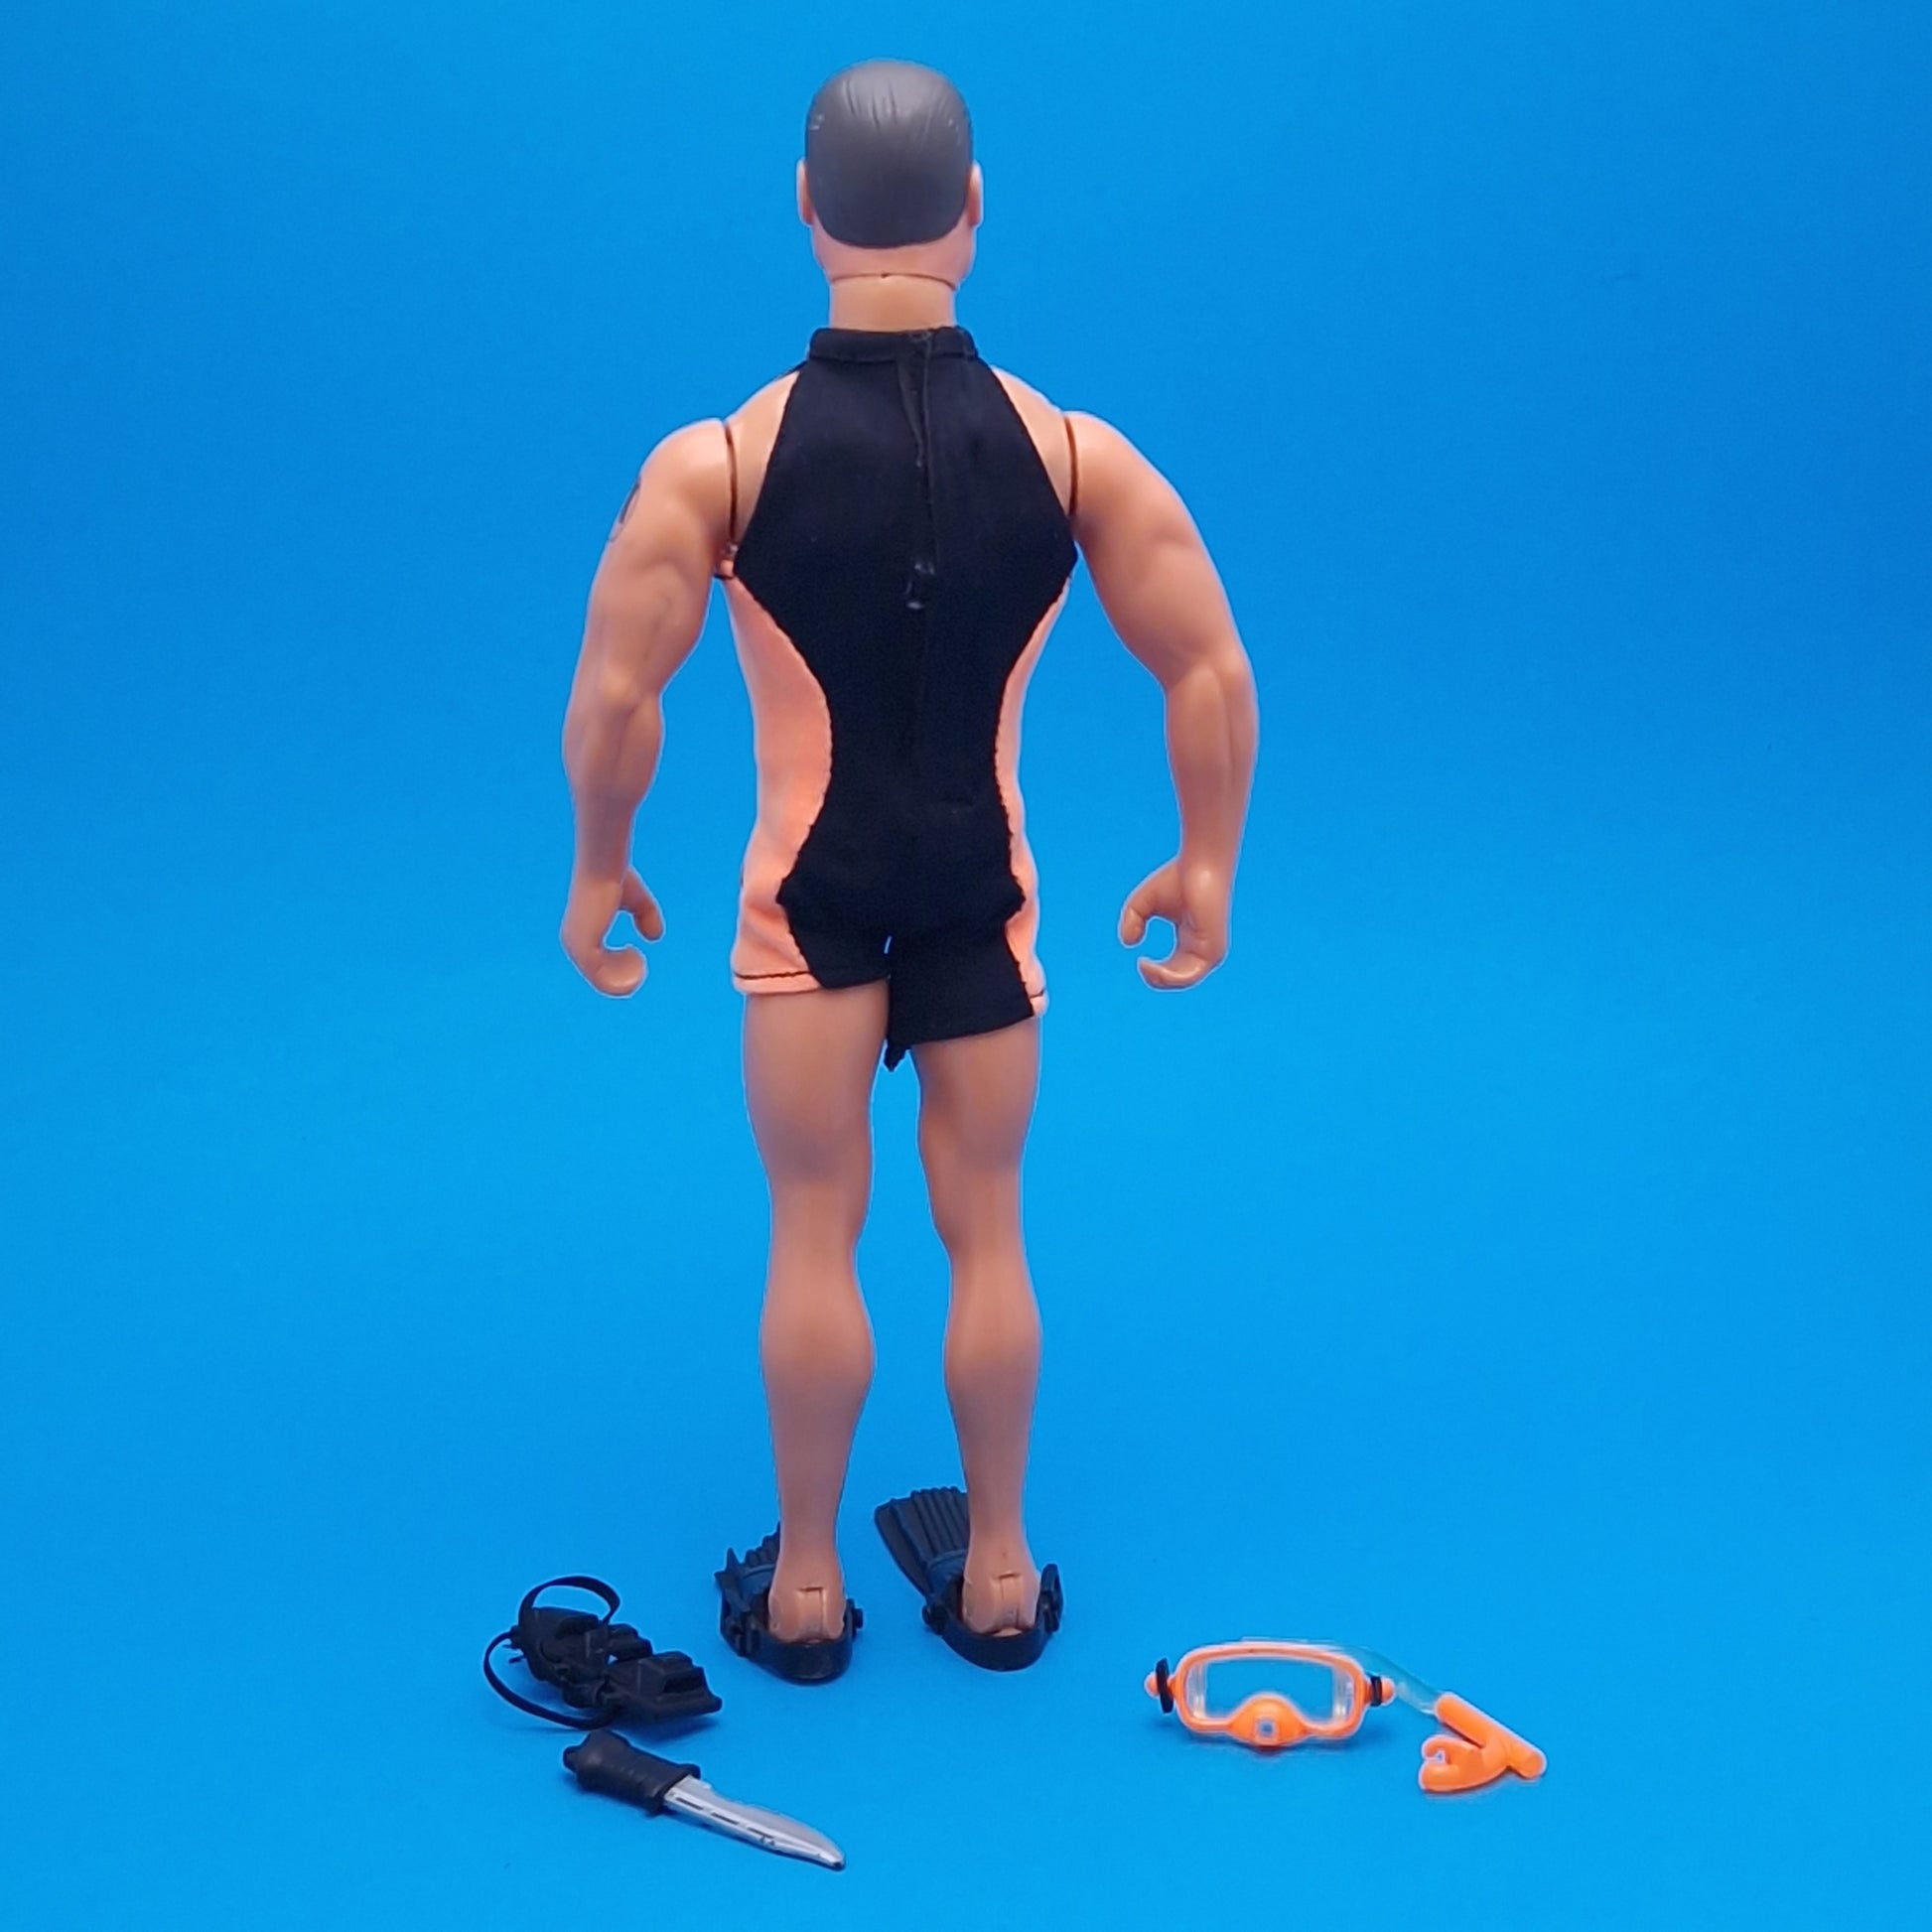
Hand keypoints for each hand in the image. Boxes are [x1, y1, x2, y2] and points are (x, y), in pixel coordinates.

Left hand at [560, 866, 663, 995]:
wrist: (603, 870)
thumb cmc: (615, 878)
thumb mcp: (637, 899)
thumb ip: (645, 914)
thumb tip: (655, 936)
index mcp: (581, 934)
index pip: (597, 964)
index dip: (620, 966)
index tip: (635, 955)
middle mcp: (574, 943)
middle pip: (602, 978)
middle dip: (625, 975)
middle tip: (640, 962)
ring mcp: (577, 949)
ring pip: (605, 982)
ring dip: (628, 977)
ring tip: (638, 960)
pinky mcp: (585, 952)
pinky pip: (606, 981)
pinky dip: (625, 978)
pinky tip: (635, 956)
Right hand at [1118, 858, 1229, 989]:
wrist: (1202, 865)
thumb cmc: (1176, 879)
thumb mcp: (1142, 904)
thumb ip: (1132, 922)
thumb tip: (1129, 943)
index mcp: (1190, 940)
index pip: (1173, 969)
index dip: (1154, 972)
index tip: (1140, 961)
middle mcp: (1202, 948)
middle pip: (1178, 977)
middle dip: (1157, 978)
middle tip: (1143, 966)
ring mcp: (1210, 950)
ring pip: (1184, 980)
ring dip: (1161, 979)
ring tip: (1146, 968)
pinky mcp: (1214, 950)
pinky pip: (1190, 975)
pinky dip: (1169, 977)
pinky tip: (1153, 966)